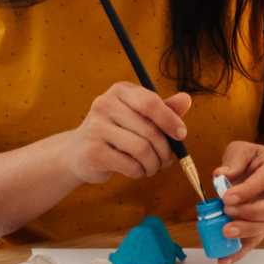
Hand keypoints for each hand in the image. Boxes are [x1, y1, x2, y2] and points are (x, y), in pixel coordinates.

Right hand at [62, 82, 191, 184]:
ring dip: (153, 164)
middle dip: (165, 150)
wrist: (78, 152)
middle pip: (149, 130)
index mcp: (120, 91)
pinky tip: (136, 170)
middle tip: (166, 161)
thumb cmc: (115, 133)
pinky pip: (130, 165)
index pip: (151, 102)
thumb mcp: (138, 117)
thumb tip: (186, 99)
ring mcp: (96, 127)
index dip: (170, 120)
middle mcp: (105, 104)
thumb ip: (162, 109)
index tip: (181, 135)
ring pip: (142, 149)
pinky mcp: (93, 151)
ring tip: (151, 167)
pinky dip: (139, 172)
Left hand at [212, 141, 263, 260]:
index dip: (248, 190)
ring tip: (225, 232)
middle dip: (252, 213)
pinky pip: (259, 239)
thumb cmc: (259, 159)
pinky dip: (242, 251)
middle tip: (227, 212)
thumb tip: (220, 176)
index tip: (227, 197)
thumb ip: (233, 161)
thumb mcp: (245, 150)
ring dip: (247, 232)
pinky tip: (225, 258)